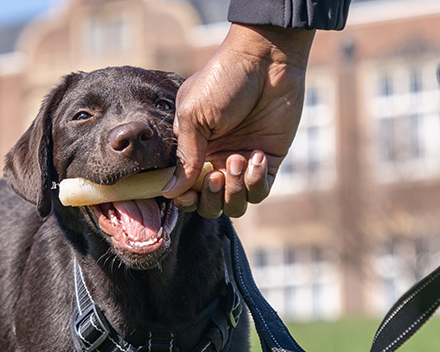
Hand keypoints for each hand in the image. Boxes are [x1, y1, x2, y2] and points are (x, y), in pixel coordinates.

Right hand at [162, 24, 314, 217]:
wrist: (267, 59)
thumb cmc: (223, 80)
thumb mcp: (194, 115)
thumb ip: (185, 155)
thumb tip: (170, 191)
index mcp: (193, 149)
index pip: (184, 189)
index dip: (184, 198)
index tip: (187, 191)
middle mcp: (215, 160)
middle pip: (208, 204)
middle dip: (210, 198)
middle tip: (215, 174)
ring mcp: (242, 162)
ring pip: (234, 204)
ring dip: (233, 191)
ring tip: (237, 160)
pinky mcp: (269, 160)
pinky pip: (260, 191)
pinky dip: (256, 182)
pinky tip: (257, 156)